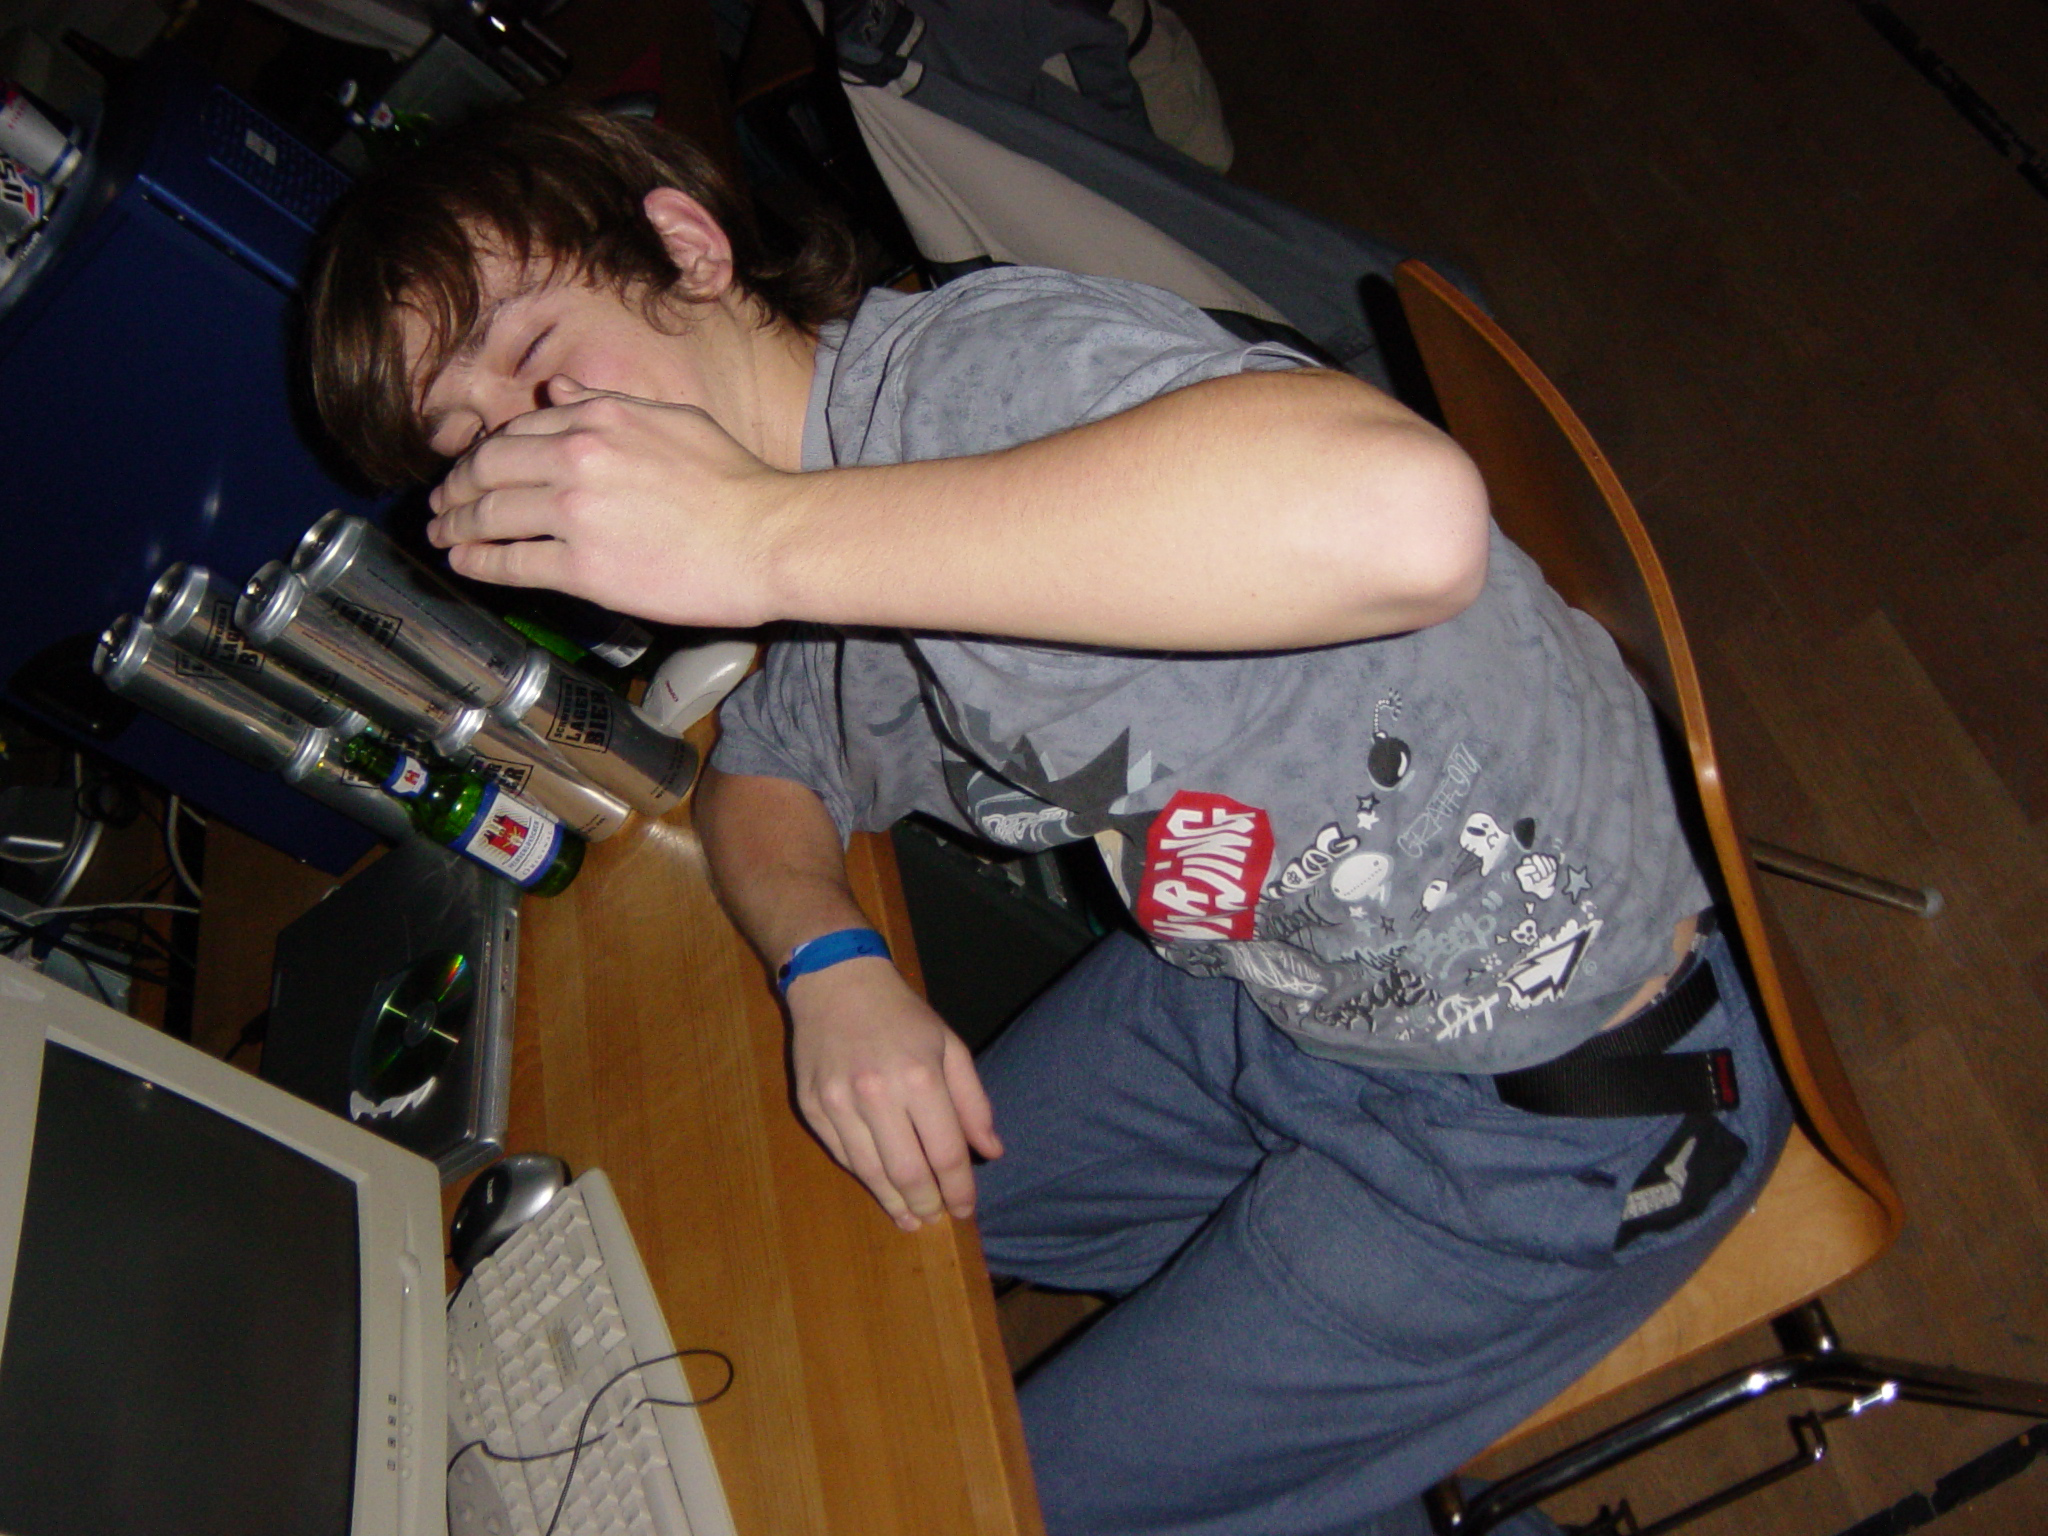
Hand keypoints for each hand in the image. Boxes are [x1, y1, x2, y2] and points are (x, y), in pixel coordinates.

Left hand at [425, 376, 787, 624]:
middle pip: (490, 467)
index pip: (519, 430)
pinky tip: (464, 562)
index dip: (487, 452)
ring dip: (457, 524)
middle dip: (457, 486)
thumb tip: (554, 391)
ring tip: (444, 533)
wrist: (767, 537)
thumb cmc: (735, 481)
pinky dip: (478, 561)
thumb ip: (607, 405)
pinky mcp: (582, 567)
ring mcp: (575, 513)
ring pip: (491, 513)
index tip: (476, 468)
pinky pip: (511, 560)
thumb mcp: (675, 419)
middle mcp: (577, 458)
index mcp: (600, 418)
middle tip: (443, 501)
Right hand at [785, 957, 1002, 1231]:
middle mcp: (877, 1094)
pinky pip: (842, 1155)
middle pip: (907, 1172)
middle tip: (937, 1217)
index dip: (959, 1189)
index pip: (945, 1153)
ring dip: (894, 1203)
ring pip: (870, 1172)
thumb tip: (991, 1152)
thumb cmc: (901, 1014)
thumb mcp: (949, 1046)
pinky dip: (865, 1177)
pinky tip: (881, 1187)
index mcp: (920, 1076)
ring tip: (911, 1218)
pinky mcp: (810, 1106)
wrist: (834, 981)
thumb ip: (973, 1102)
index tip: (966, 1209)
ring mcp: (838, 1102)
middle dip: (927, 1204)